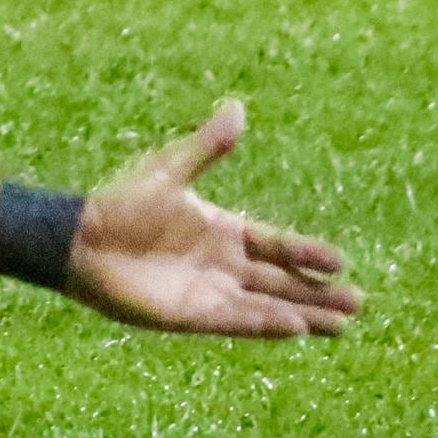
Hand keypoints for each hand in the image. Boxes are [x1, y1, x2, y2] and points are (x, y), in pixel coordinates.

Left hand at [69, 99, 361, 339]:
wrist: (78, 240)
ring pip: (267, 305)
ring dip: (303, 315)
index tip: (340, 260)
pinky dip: (266, 324)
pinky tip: (297, 329)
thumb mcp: (172, 171)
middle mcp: (221, 265)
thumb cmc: (121, 203)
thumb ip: (208, 146)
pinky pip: (237, 320)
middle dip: (318, 293)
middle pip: (280, 281)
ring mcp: (208, 292)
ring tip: (341, 326)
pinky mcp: (190, 316)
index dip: (306, 253)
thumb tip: (239, 108)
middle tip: (358, 303)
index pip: (275, 244)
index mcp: (221, 230)